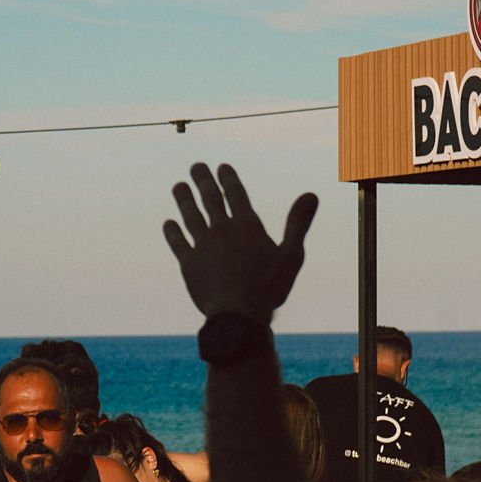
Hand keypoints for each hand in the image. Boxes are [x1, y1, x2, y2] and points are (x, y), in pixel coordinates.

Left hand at [161, 163, 317, 321]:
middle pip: (210, 199)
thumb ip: (298, 223)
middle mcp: (222, 230)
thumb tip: (311, 195)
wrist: (238, 314)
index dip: (228, 179)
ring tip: (179, 186)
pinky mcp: (188, 264)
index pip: (236, 195)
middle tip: (196, 166)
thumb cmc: (269, 287)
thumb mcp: (291, 255)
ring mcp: (203, 246)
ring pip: (191, 216)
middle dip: (203, 180)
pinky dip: (173, 232)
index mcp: (247, 226)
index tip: (221, 167)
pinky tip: (169, 224)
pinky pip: (178, 244)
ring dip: (184, 200)